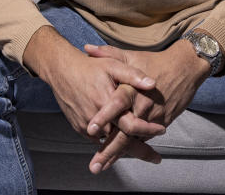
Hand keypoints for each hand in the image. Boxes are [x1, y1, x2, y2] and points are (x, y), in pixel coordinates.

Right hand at [22, 27, 165, 155]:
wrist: (62, 71)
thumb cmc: (90, 67)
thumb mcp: (113, 65)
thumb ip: (133, 76)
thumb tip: (152, 84)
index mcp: (108, 103)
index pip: (131, 124)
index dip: (147, 129)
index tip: (162, 130)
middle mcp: (96, 118)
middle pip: (122, 141)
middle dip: (140, 150)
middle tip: (156, 159)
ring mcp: (86, 125)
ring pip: (109, 143)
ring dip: (124, 149)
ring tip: (143, 154)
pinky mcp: (79, 128)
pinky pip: (98, 140)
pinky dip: (110, 144)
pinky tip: (122, 145)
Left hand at [83, 41, 211, 171]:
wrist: (185, 67)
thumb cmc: (154, 61)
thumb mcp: (131, 56)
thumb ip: (107, 53)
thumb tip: (87, 49)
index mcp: (132, 88)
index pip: (116, 104)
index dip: (104, 116)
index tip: (90, 128)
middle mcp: (142, 105)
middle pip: (124, 132)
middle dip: (108, 150)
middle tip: (95, 166)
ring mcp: (153, 117)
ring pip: (134, 139)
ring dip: (119, 154)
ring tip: (104, 166)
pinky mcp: (162, 122)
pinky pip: (145, 138)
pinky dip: (134, 148)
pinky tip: (120, 157)